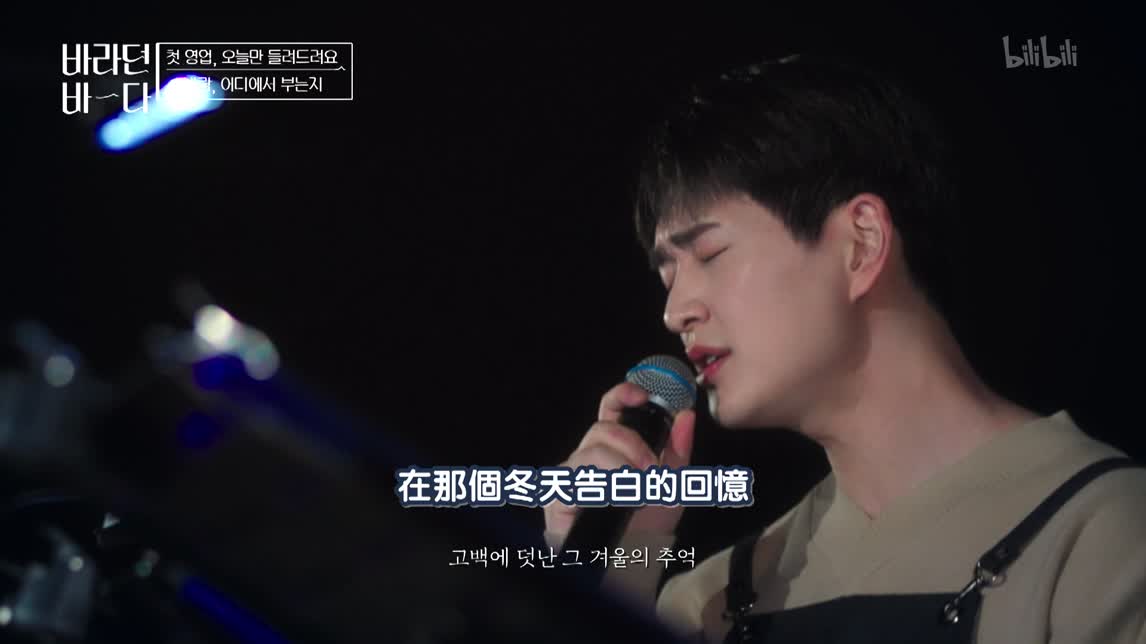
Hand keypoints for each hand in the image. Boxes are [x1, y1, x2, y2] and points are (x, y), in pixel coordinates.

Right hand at [543, 381, 695, 543]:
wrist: (633, 563)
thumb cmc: (647, 525)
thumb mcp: (674, 485)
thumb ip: (679, 450)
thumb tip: (685, 416)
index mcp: (616, 448)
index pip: (611, 410)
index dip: (623, 395)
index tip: (643, 395)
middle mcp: (590, 457)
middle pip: (601, 428)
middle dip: (632, 443)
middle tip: (653, 469)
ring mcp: (572, 476)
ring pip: (590, 452)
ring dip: (621, 467)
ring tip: (638, 490)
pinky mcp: (558, 497)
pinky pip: (574, 479)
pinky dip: (602, 485)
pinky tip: (616, 498)